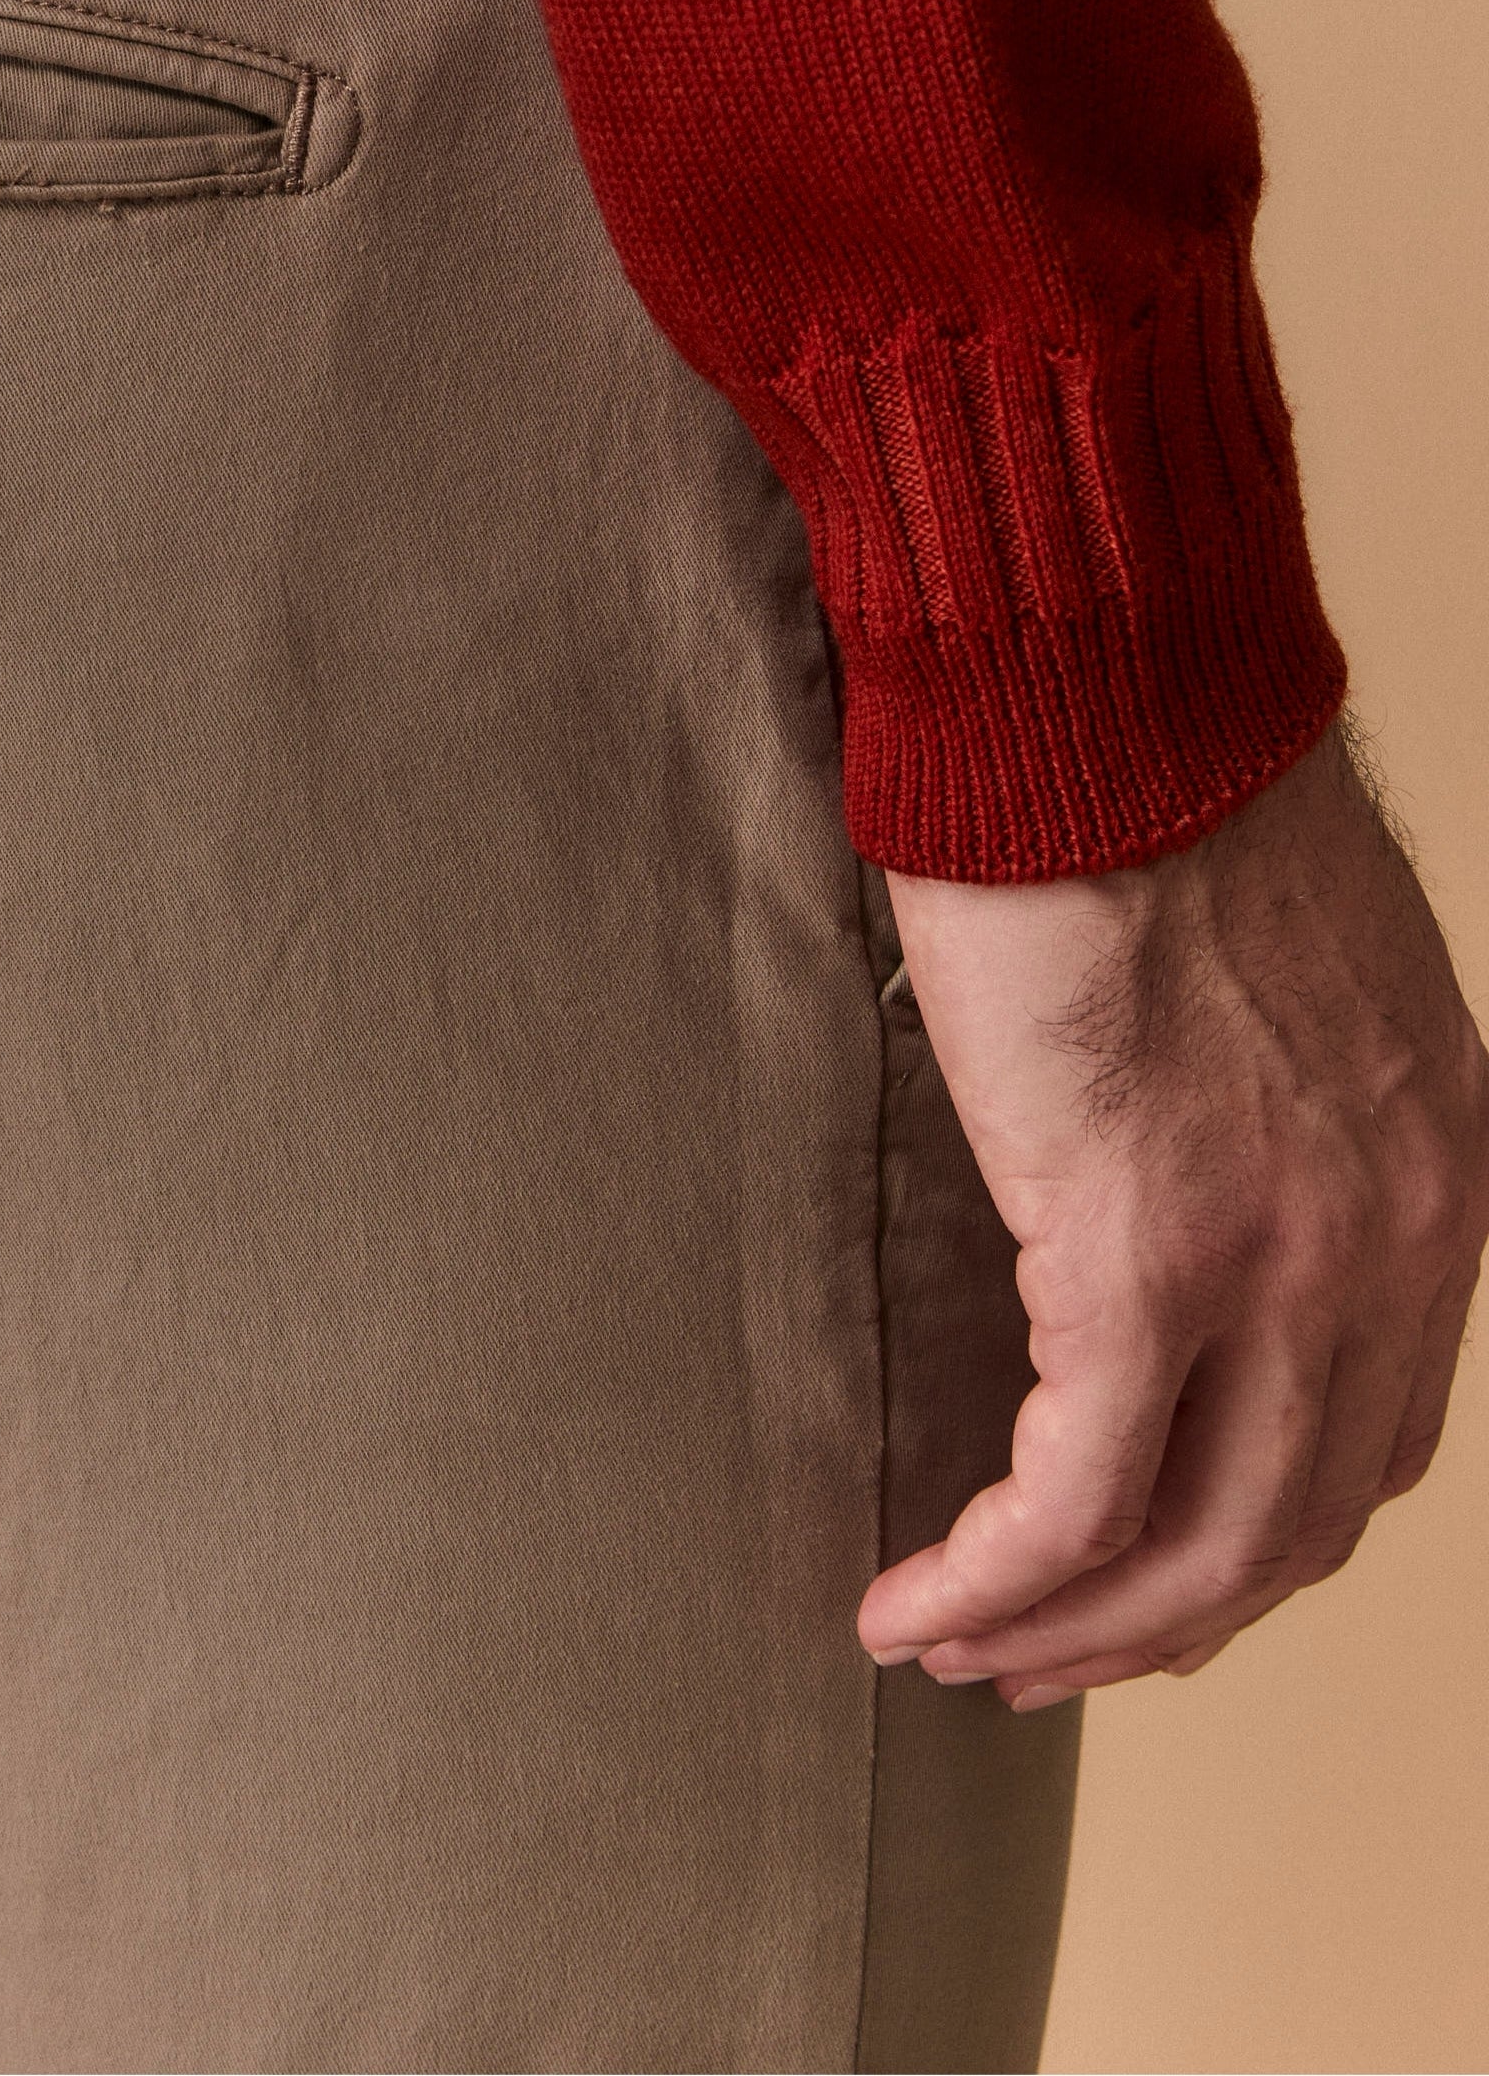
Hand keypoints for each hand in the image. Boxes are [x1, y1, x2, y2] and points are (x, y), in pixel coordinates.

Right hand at [860, 712, 1488, 1710]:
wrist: (1097, 695)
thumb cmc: (1148, 778)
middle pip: (1299, 1521)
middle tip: (1042, 1658)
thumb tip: (1185, 1162)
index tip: (1151, 1570)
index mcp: (1444, 1169)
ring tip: (955, 1648)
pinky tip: (917, 1601)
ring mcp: (1283, 1262)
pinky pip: (1076, 1495)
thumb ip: (1284, 1097)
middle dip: (1163, 1621)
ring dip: (1070, 1630)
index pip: (1380, 1431)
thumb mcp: (1299, 967)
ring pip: (1198, 1547)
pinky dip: (995, 1578)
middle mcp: (1398, 1242)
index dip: (1259, 1534)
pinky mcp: (1140, 1260)